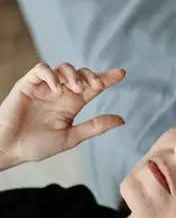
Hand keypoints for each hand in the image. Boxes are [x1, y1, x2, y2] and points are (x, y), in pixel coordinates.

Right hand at [0, 62, 125, 165]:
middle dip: (92, 76)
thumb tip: (122, 120)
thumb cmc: (36, 146)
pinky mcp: (27, 85)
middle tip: (95, 87)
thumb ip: (95, 127)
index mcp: (71, 105)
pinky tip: (56, 88)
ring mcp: (44, 88)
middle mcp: (60, 93)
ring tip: (75, 89)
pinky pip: (41, 69)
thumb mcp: (71, 138)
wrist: (9, 149)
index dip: (107, 78)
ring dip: (73, 75)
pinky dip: (51, 75)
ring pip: (63, 68)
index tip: (122, 73)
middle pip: (81, 73)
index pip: (93, 87)